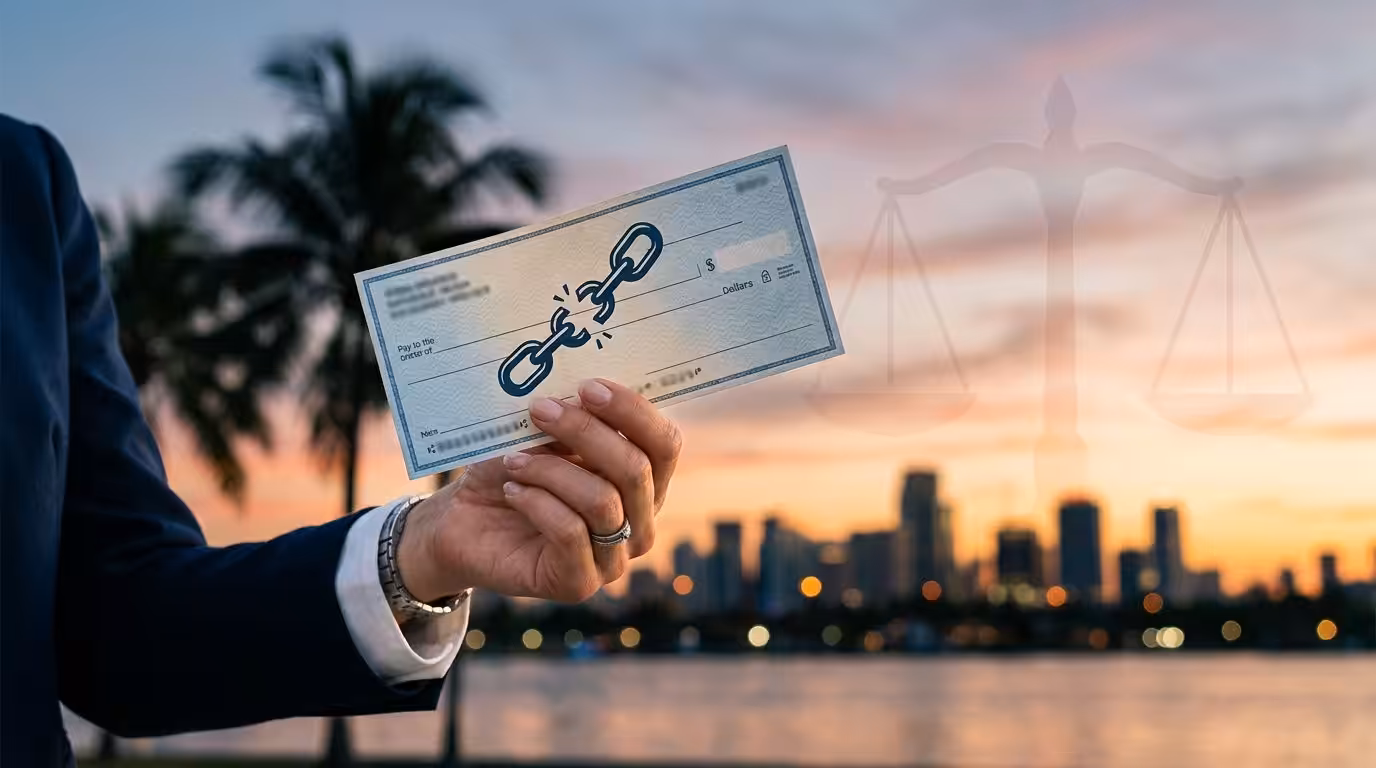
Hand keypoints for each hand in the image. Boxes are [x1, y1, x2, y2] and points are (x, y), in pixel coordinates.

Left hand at [397, 378, 681, 603]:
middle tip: (540, 409)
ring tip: (514, 459)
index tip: (588, 386)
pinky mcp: (579, 582)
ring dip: (552, 470)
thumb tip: (580, 396)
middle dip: (586, 432)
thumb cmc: (511, 472)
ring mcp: (614, 559)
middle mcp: (640, 523)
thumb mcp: (541, 436)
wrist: (463, 524)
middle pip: (636, 470)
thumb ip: (570, 419)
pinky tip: (513, 491)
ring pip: (602, 501)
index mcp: (643, 483)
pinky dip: (537, 502)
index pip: (664, 445)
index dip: (633, 412)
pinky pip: (571, 532)